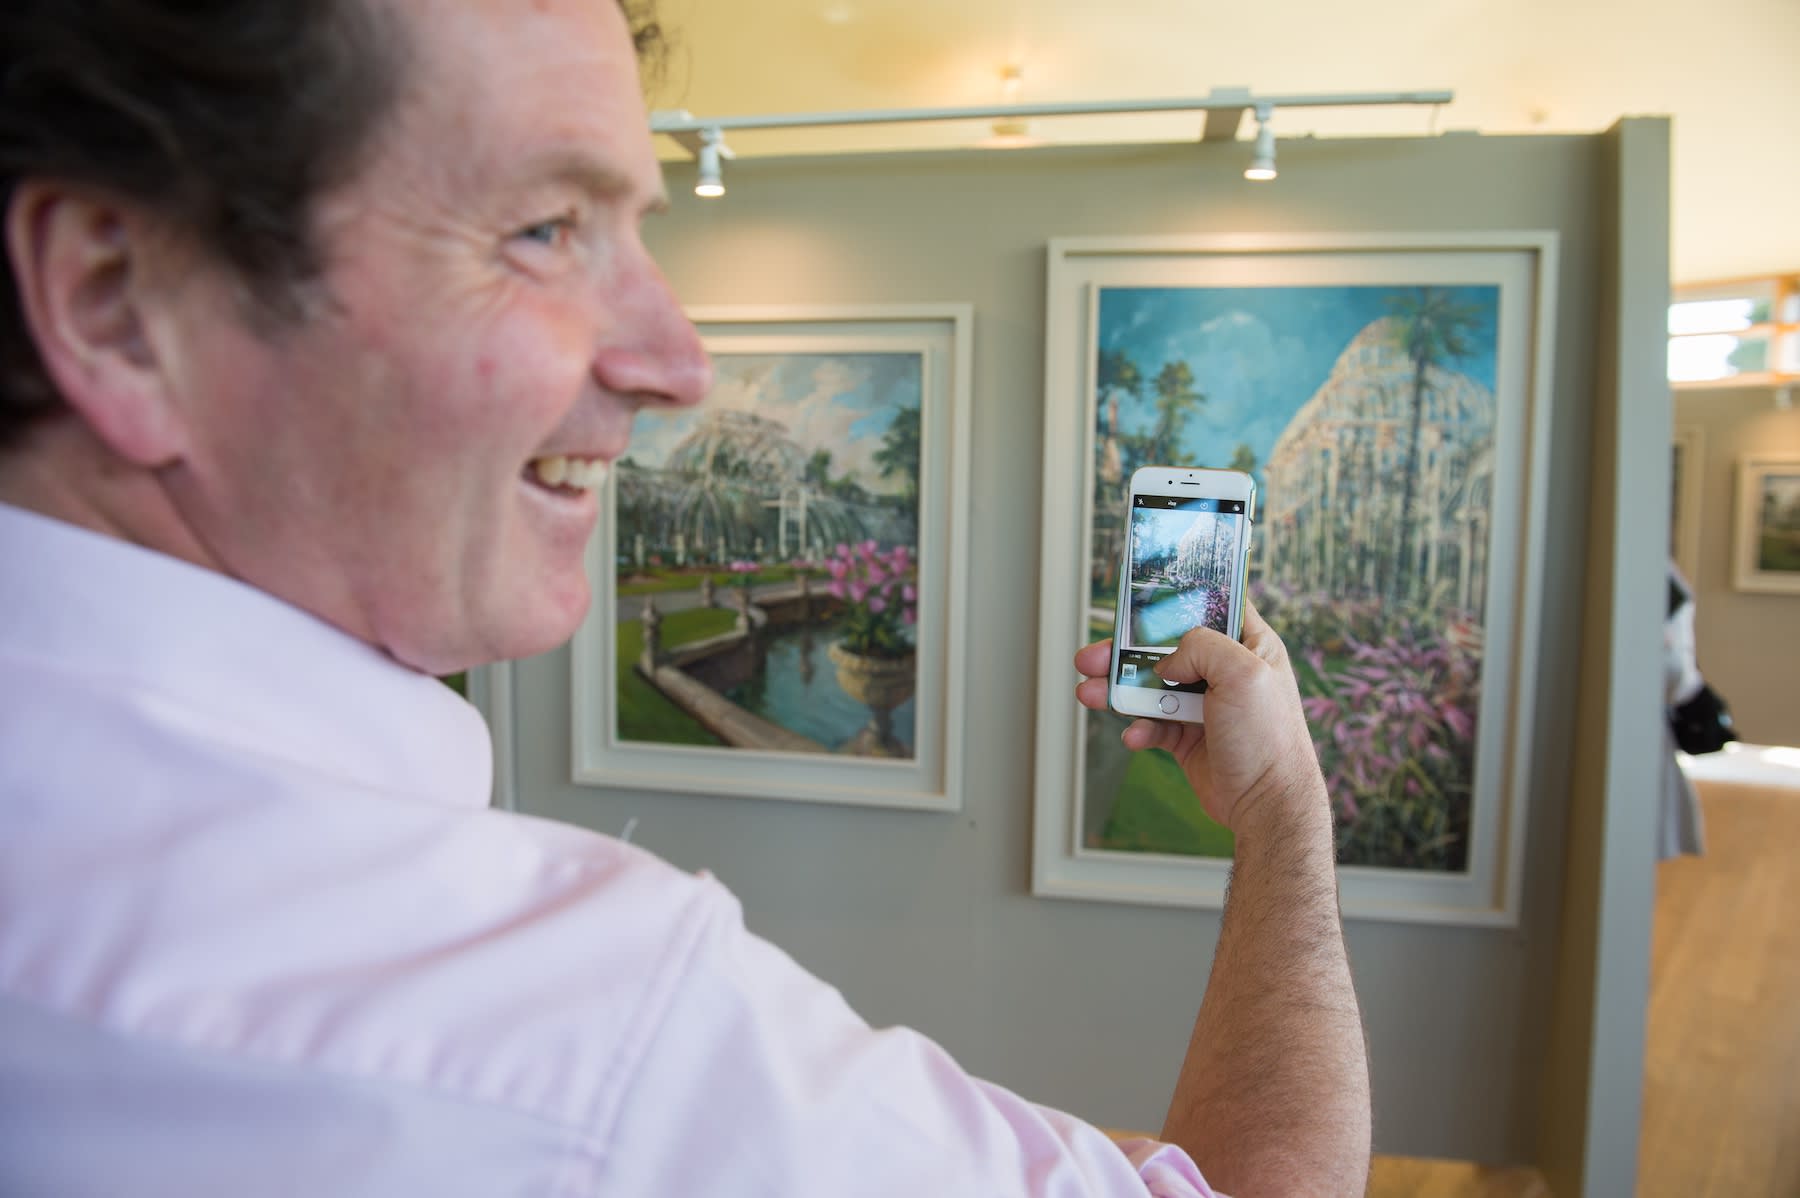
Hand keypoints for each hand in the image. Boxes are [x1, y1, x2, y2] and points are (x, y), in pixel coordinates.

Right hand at [1073, 600, 1327, 836]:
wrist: (1266, 805)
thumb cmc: (1269, 739)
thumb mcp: (1243, 674)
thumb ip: (1202, 647)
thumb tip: (1167, 664)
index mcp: (1250, 646)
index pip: (1211, 607)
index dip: (1177, 601)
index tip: (1141, 600)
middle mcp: (1226, 672)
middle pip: (1166, 649)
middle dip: (1125, 652)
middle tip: (1093, 656)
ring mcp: (1205, 705)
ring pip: (1151, 687)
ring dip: (1118, 689)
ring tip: (1090, 693)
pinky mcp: (1188, 737)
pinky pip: (1153, 724)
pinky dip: (1138, 727)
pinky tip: (1134, 735)